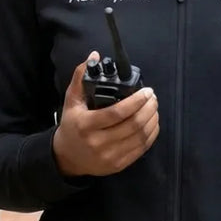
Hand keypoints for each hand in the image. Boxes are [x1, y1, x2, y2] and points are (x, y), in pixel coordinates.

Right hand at [52, 53, 159, 176]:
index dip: (136, 101)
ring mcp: (110, 156)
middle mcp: (98, 143)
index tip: (146, 91)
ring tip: (153, 107)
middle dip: (148, 108)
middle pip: (133, 125)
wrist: (67, 157)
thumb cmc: (71, 125)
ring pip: (140, 137)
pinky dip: (151, 134)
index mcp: (86, 125)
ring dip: (152, 120)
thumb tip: (94, 55)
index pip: (117, 113)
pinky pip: (141, 149)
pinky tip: (152, 122)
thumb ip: (80, 77)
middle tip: (152, 97)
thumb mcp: (71, 101)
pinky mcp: (118, 165)